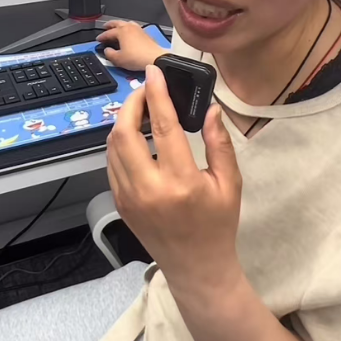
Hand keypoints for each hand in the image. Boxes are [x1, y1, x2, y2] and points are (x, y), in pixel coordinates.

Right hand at [95, 20, 165, 71]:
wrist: (155, 58)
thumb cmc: (138, 58)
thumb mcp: (118, 59)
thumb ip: (109, 54)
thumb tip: (107, 51)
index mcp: (121, 31)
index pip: (108, 33)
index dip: (102, 36)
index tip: (99, 39)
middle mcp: (130, 27)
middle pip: (117, 23)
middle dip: (110, 25)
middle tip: (105, 27)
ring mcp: (139, 29)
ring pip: (127, 23)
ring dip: (120, 25)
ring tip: (117, 28)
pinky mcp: (146, 34)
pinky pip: (134, 28)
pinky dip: (129, 29)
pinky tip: (129, 34)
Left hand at [106, 64, 243, 296]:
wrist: (196, 268)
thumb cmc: (218, 226)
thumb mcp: (229, 184)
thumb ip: (220, 144)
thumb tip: (210, 109)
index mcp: (180, 182)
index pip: (162, 127)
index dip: (156, 95)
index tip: (154, 72)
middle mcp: (148, 189)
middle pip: (124, 132)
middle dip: (131, 103)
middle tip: (145, 90)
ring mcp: (129, 197)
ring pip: (112, 146)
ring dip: (122, 121)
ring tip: (140, 109)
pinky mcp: (120, 203)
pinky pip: (111, 163)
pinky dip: (119, 142)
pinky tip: (134, 135)